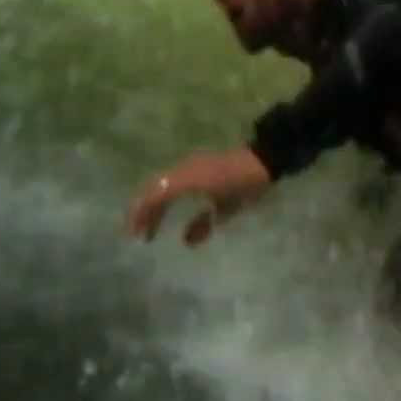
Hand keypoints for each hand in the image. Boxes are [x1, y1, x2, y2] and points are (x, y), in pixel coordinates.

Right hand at [125, 148, 271, 245]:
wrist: (264, 159)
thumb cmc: (246, 185)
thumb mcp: (228, 208)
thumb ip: (205, 223)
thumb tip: (186, 241)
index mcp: (186, 180)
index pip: (154, 196)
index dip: (142, 215)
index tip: (136, 236)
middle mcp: (182, 170)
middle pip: (153, 190)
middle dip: (143, 212)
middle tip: (139, 234)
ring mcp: (188, 165)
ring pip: (160, 185)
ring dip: (153, 206)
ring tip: (151, 229)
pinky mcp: (196, 166)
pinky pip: (172, 182)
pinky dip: (165, 198)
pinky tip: (169, 213)